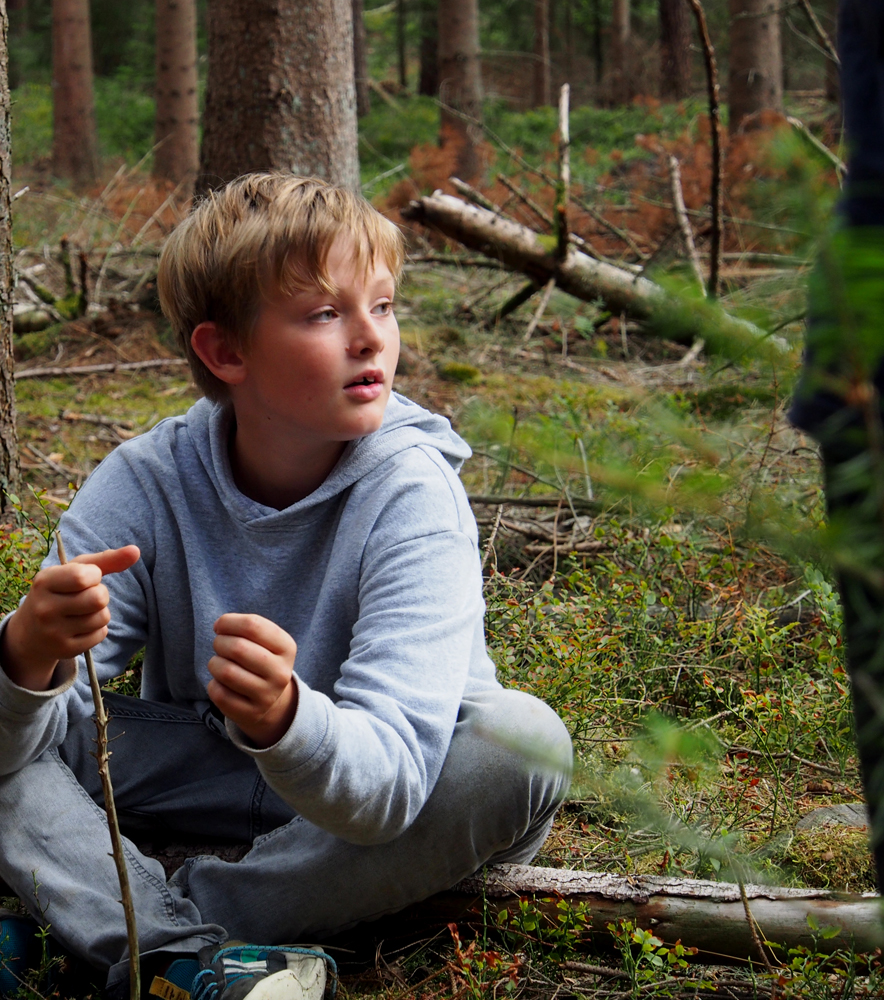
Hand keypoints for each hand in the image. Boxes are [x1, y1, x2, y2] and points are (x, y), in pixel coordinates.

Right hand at [1, 545, 140, 691]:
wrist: (31, 632)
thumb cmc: (60, 592)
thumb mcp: (74, 571)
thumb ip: (106, 560)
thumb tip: (135, 550)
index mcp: (45, 582)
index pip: (84, 577)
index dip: (94, 575)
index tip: (85, 578)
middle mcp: (45, 608)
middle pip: (98, 598)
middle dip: (101, 594)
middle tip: (87, 596)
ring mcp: (53, 632)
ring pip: (102, 617)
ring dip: (101, 612)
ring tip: (84, 611)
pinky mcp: (65, 649)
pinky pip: (100, 634)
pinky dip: (98, 629)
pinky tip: (82, 627)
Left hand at [206, 613, 298, 748]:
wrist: (271, 699)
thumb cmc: (260, 659)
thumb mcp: (264, 640)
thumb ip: (246, 627)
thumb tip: (220, 626)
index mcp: (287, 648)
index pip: (252, 625)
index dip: (228, 622)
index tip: (220, 626)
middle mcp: (281, 673)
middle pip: (237, 648)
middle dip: (219, 642)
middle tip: (220, 645)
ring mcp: (267, 696)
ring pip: (226, 671)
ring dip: (215, 663)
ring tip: (220, 663)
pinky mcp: (250, 713)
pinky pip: (219, 693)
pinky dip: (214, 684)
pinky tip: (222, 683)